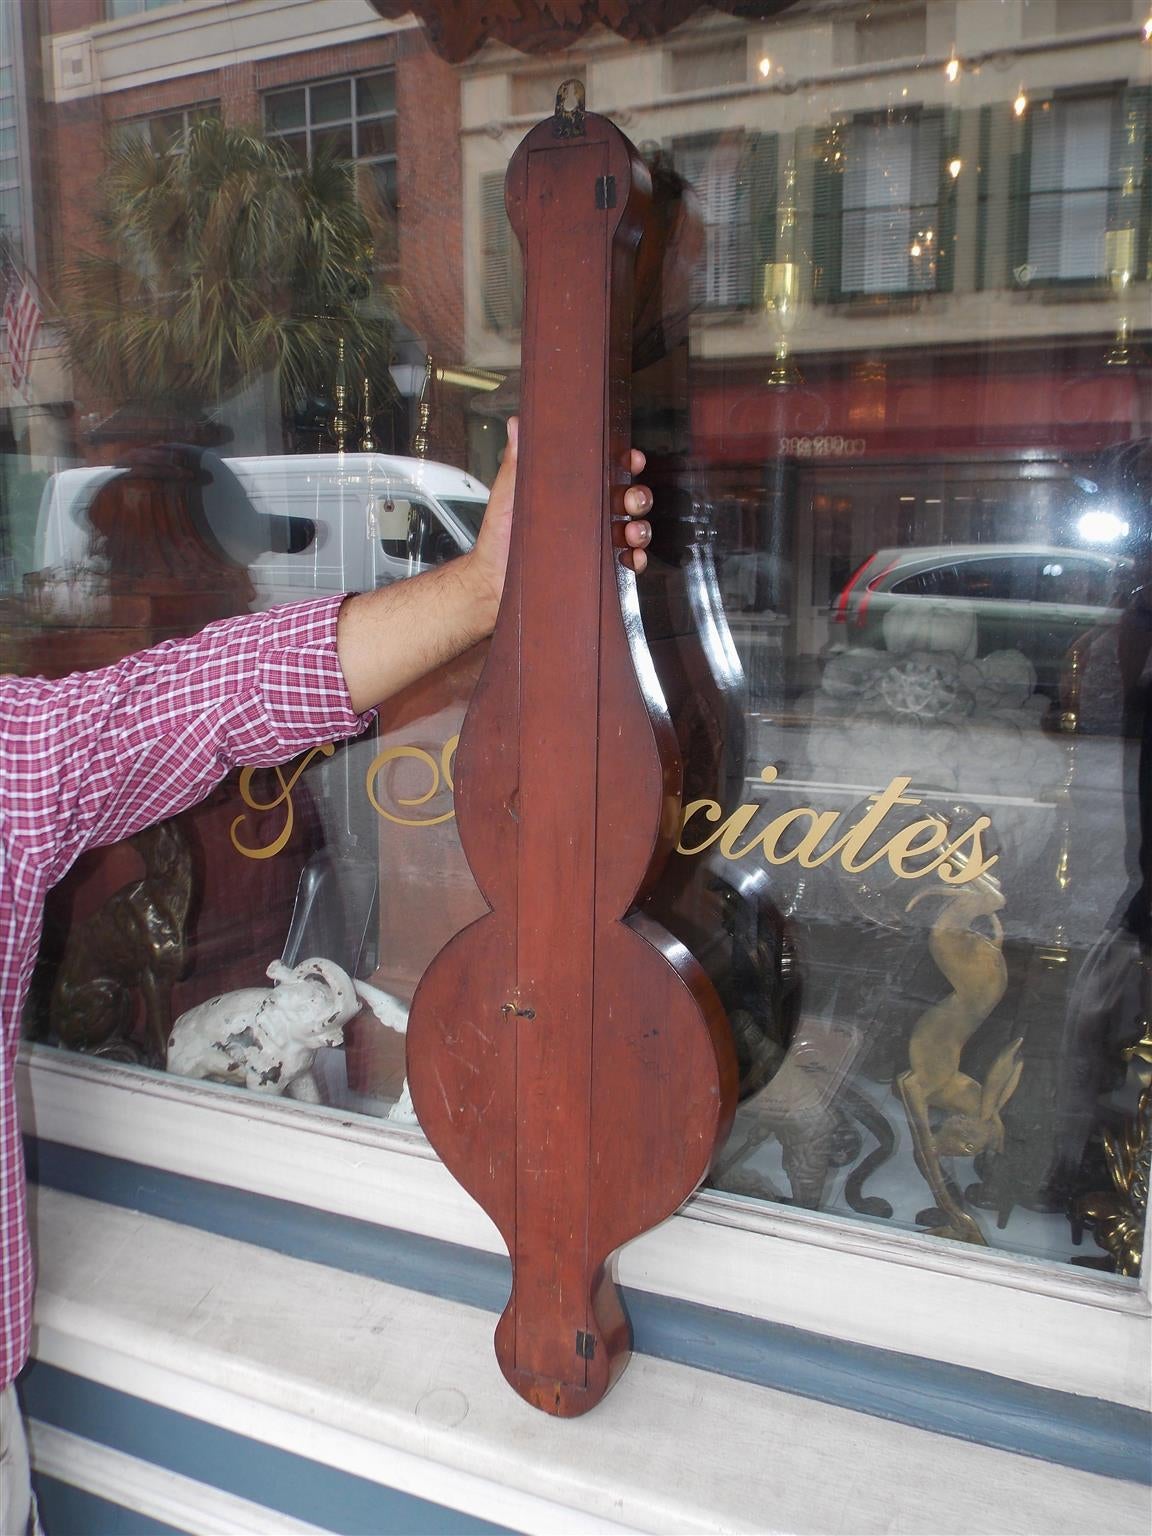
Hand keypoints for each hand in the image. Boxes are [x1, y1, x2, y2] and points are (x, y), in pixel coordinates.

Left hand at [468, 416, 653, 633]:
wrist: (492, 583)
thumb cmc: (499, 538)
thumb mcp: (507, 497)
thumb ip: (515, 463)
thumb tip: (517, 424)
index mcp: (571, 494)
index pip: (606, 473)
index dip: (624, 464)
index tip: (632, 459)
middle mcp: (588, 518)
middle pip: (627, 501)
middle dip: (638, 497)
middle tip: (631, 500)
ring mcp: (594, 545)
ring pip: (632, 531)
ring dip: (640, 529)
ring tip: (631, 532)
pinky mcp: (596, 573)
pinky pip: (626, 566)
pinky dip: (636, 560)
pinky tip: (632, 558)